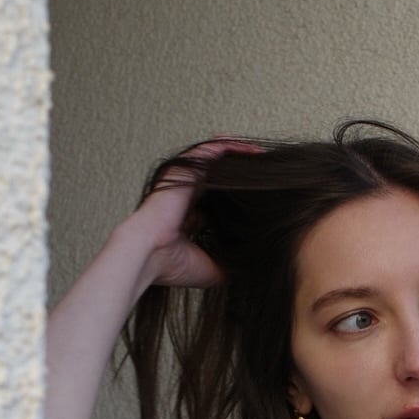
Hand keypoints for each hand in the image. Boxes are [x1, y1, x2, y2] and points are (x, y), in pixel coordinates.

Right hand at [130, 136, 264, 289]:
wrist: (149, 253)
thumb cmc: (172, 265)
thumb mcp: (212, 270)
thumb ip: (232, 264)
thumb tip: (257, 270)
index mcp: (189, 216)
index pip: (217, 200)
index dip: (240, 198)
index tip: (264, 200)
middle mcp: (186, 195)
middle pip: (219, 178)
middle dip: (243, 175)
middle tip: (269, 176)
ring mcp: (184, 181)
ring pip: (217, 160)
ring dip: (240, 158)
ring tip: (265, 158)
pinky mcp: (185, 169)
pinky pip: (212, 150)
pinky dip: (233, 147)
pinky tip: (254, 151)